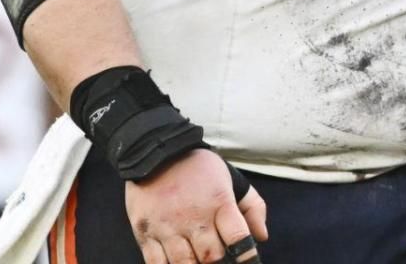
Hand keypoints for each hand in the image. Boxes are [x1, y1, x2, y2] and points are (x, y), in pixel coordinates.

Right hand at [122, 149, 266, 262]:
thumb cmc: (200, 169)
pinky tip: (178, 262)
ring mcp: (167, 227)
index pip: (238, 239)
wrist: (157, 152)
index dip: (246, 255)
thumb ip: (253, 207)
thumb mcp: (232, 180)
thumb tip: (261, 237)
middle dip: (218, 260)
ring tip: (198, 257)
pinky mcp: (145, 233)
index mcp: (220, 204)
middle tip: (218, 255)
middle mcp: (194, 218)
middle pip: (211, 257)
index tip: (247, 259)